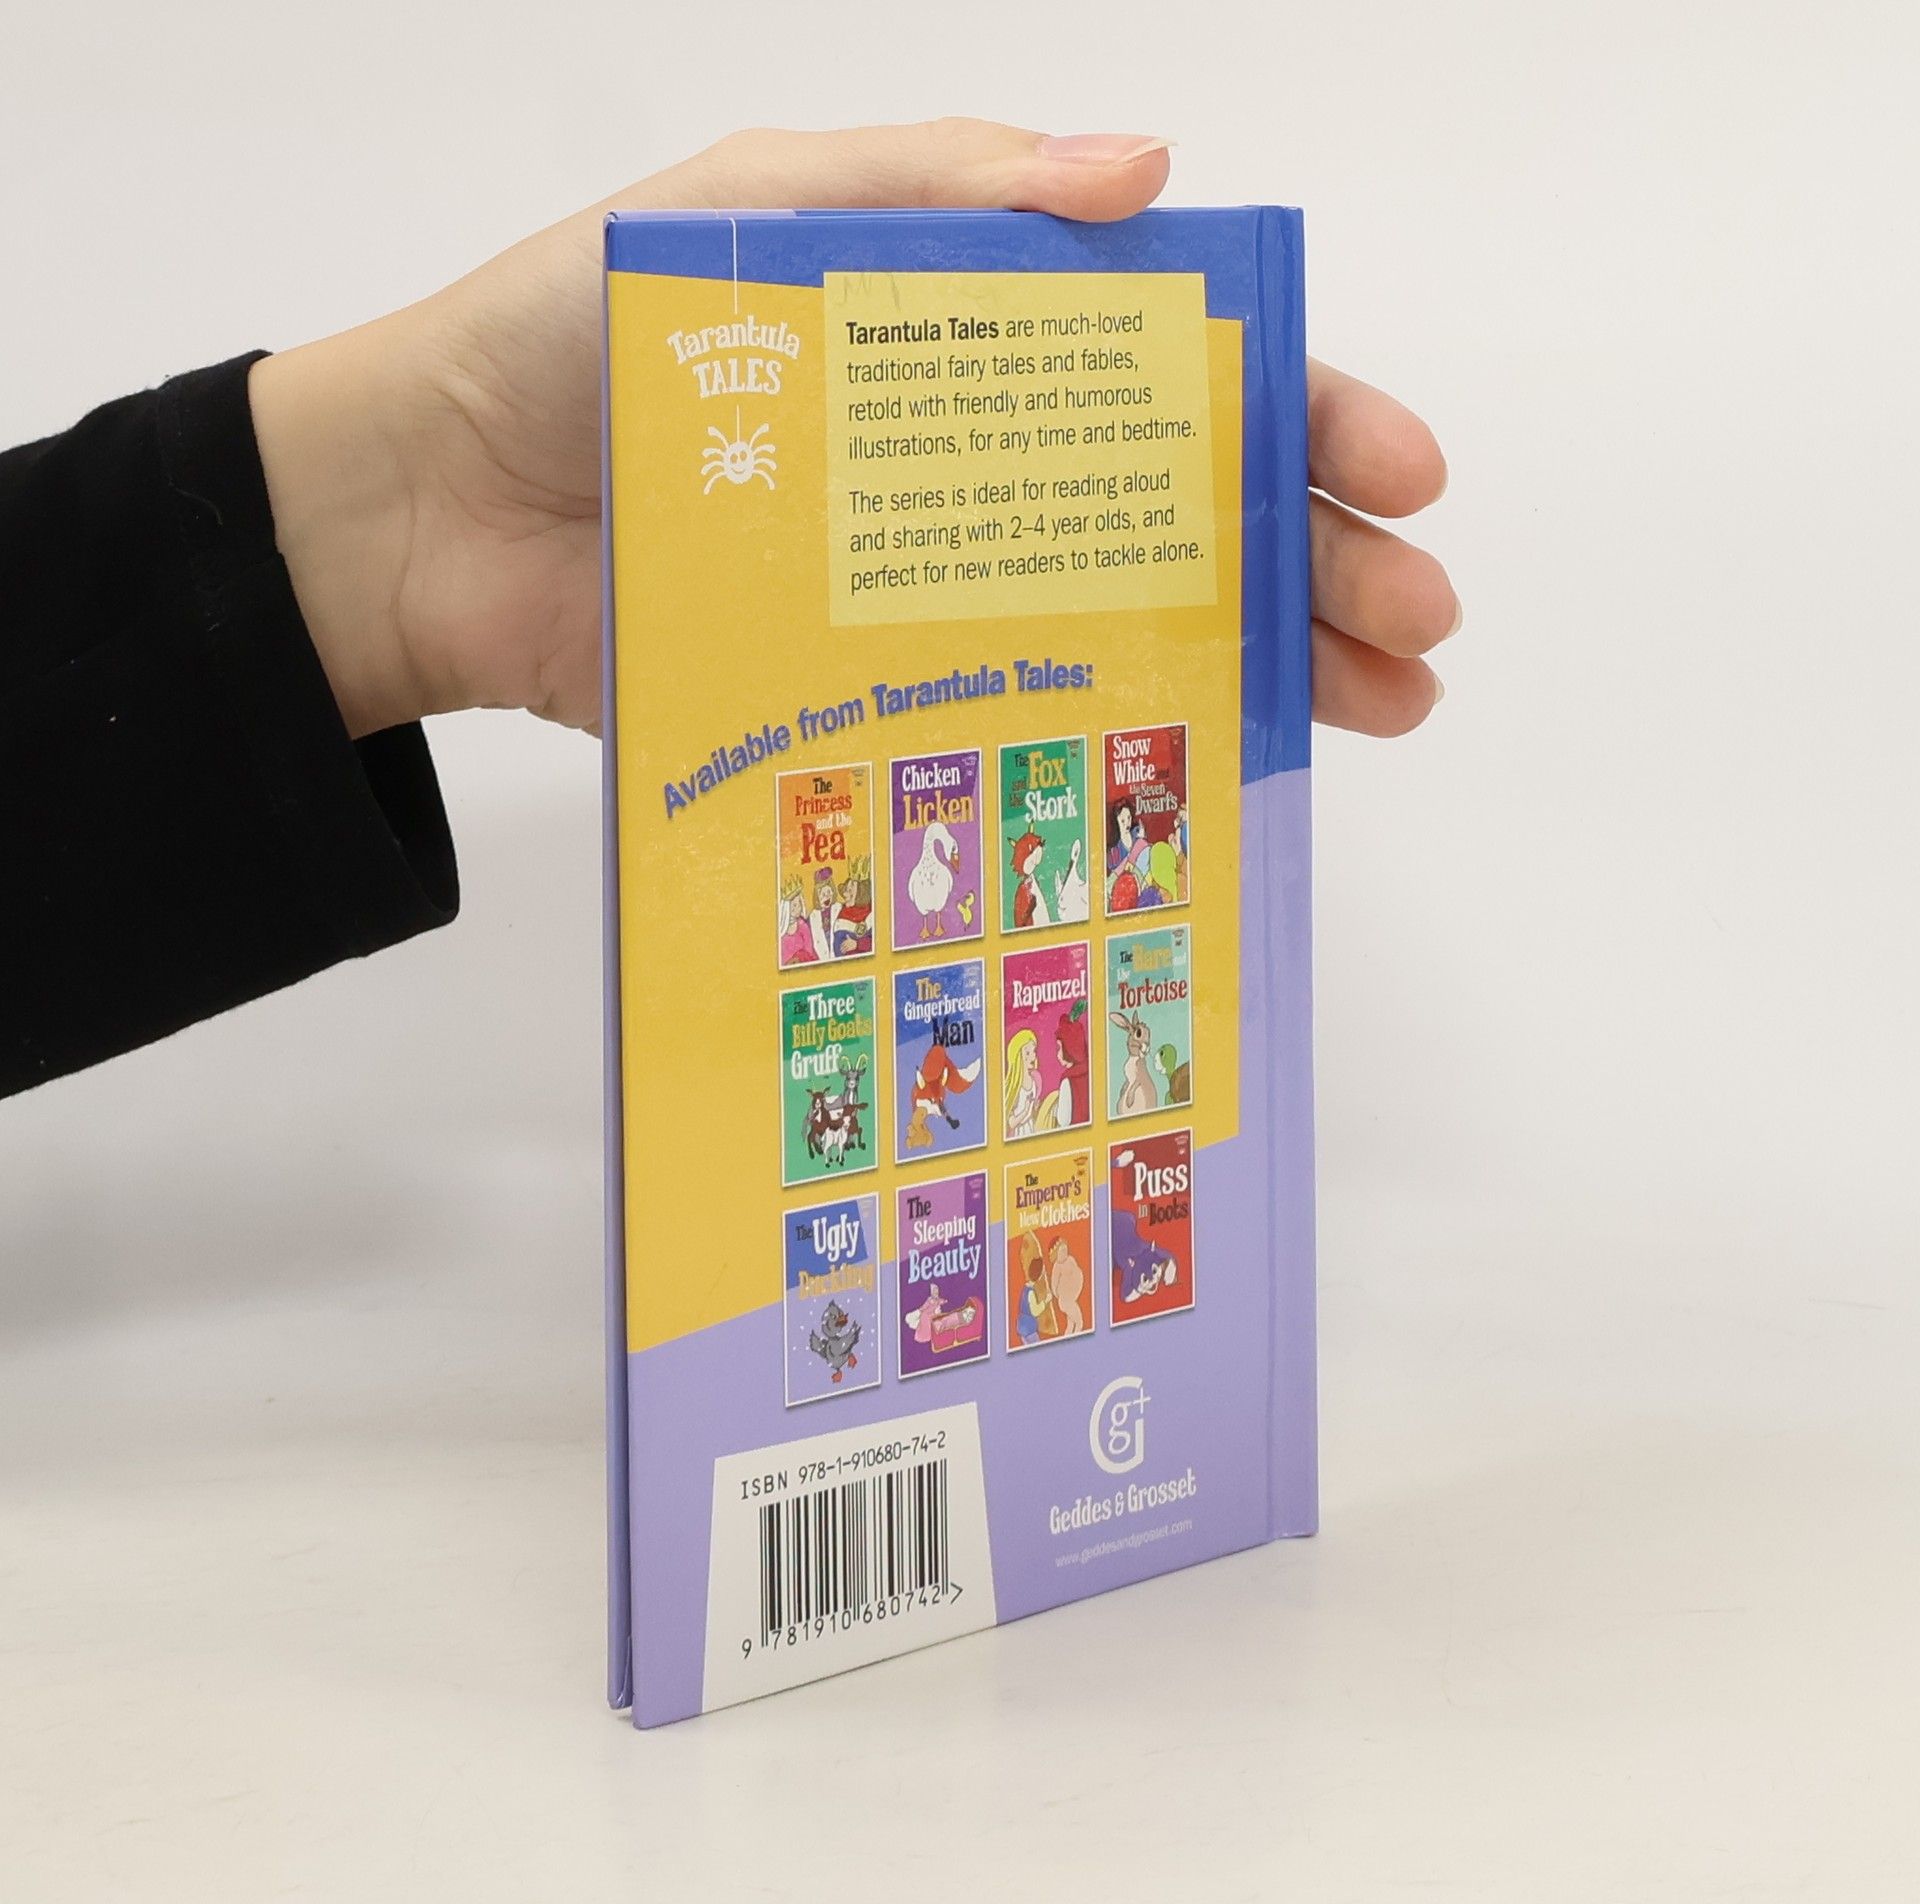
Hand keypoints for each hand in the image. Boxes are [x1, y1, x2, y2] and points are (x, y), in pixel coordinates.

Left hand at [250, 119, 1455, 740]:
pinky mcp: (874, 700)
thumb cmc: (577, 334)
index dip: (1302, 417)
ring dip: (1269, 664)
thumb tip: (1147, 174)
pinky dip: (1124, 752)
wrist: (431, 509)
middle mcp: (977, 478)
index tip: (1395, 471)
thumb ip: (942, 187)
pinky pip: (1019, 728)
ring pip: (1136, 630)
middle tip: (1417, 622)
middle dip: (1320, 560)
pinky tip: (1219, 775)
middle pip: (1188, 516)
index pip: (1180, 379)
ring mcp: (937, 599)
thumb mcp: (760, 207)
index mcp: (974, 347)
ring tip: (1380, 708)